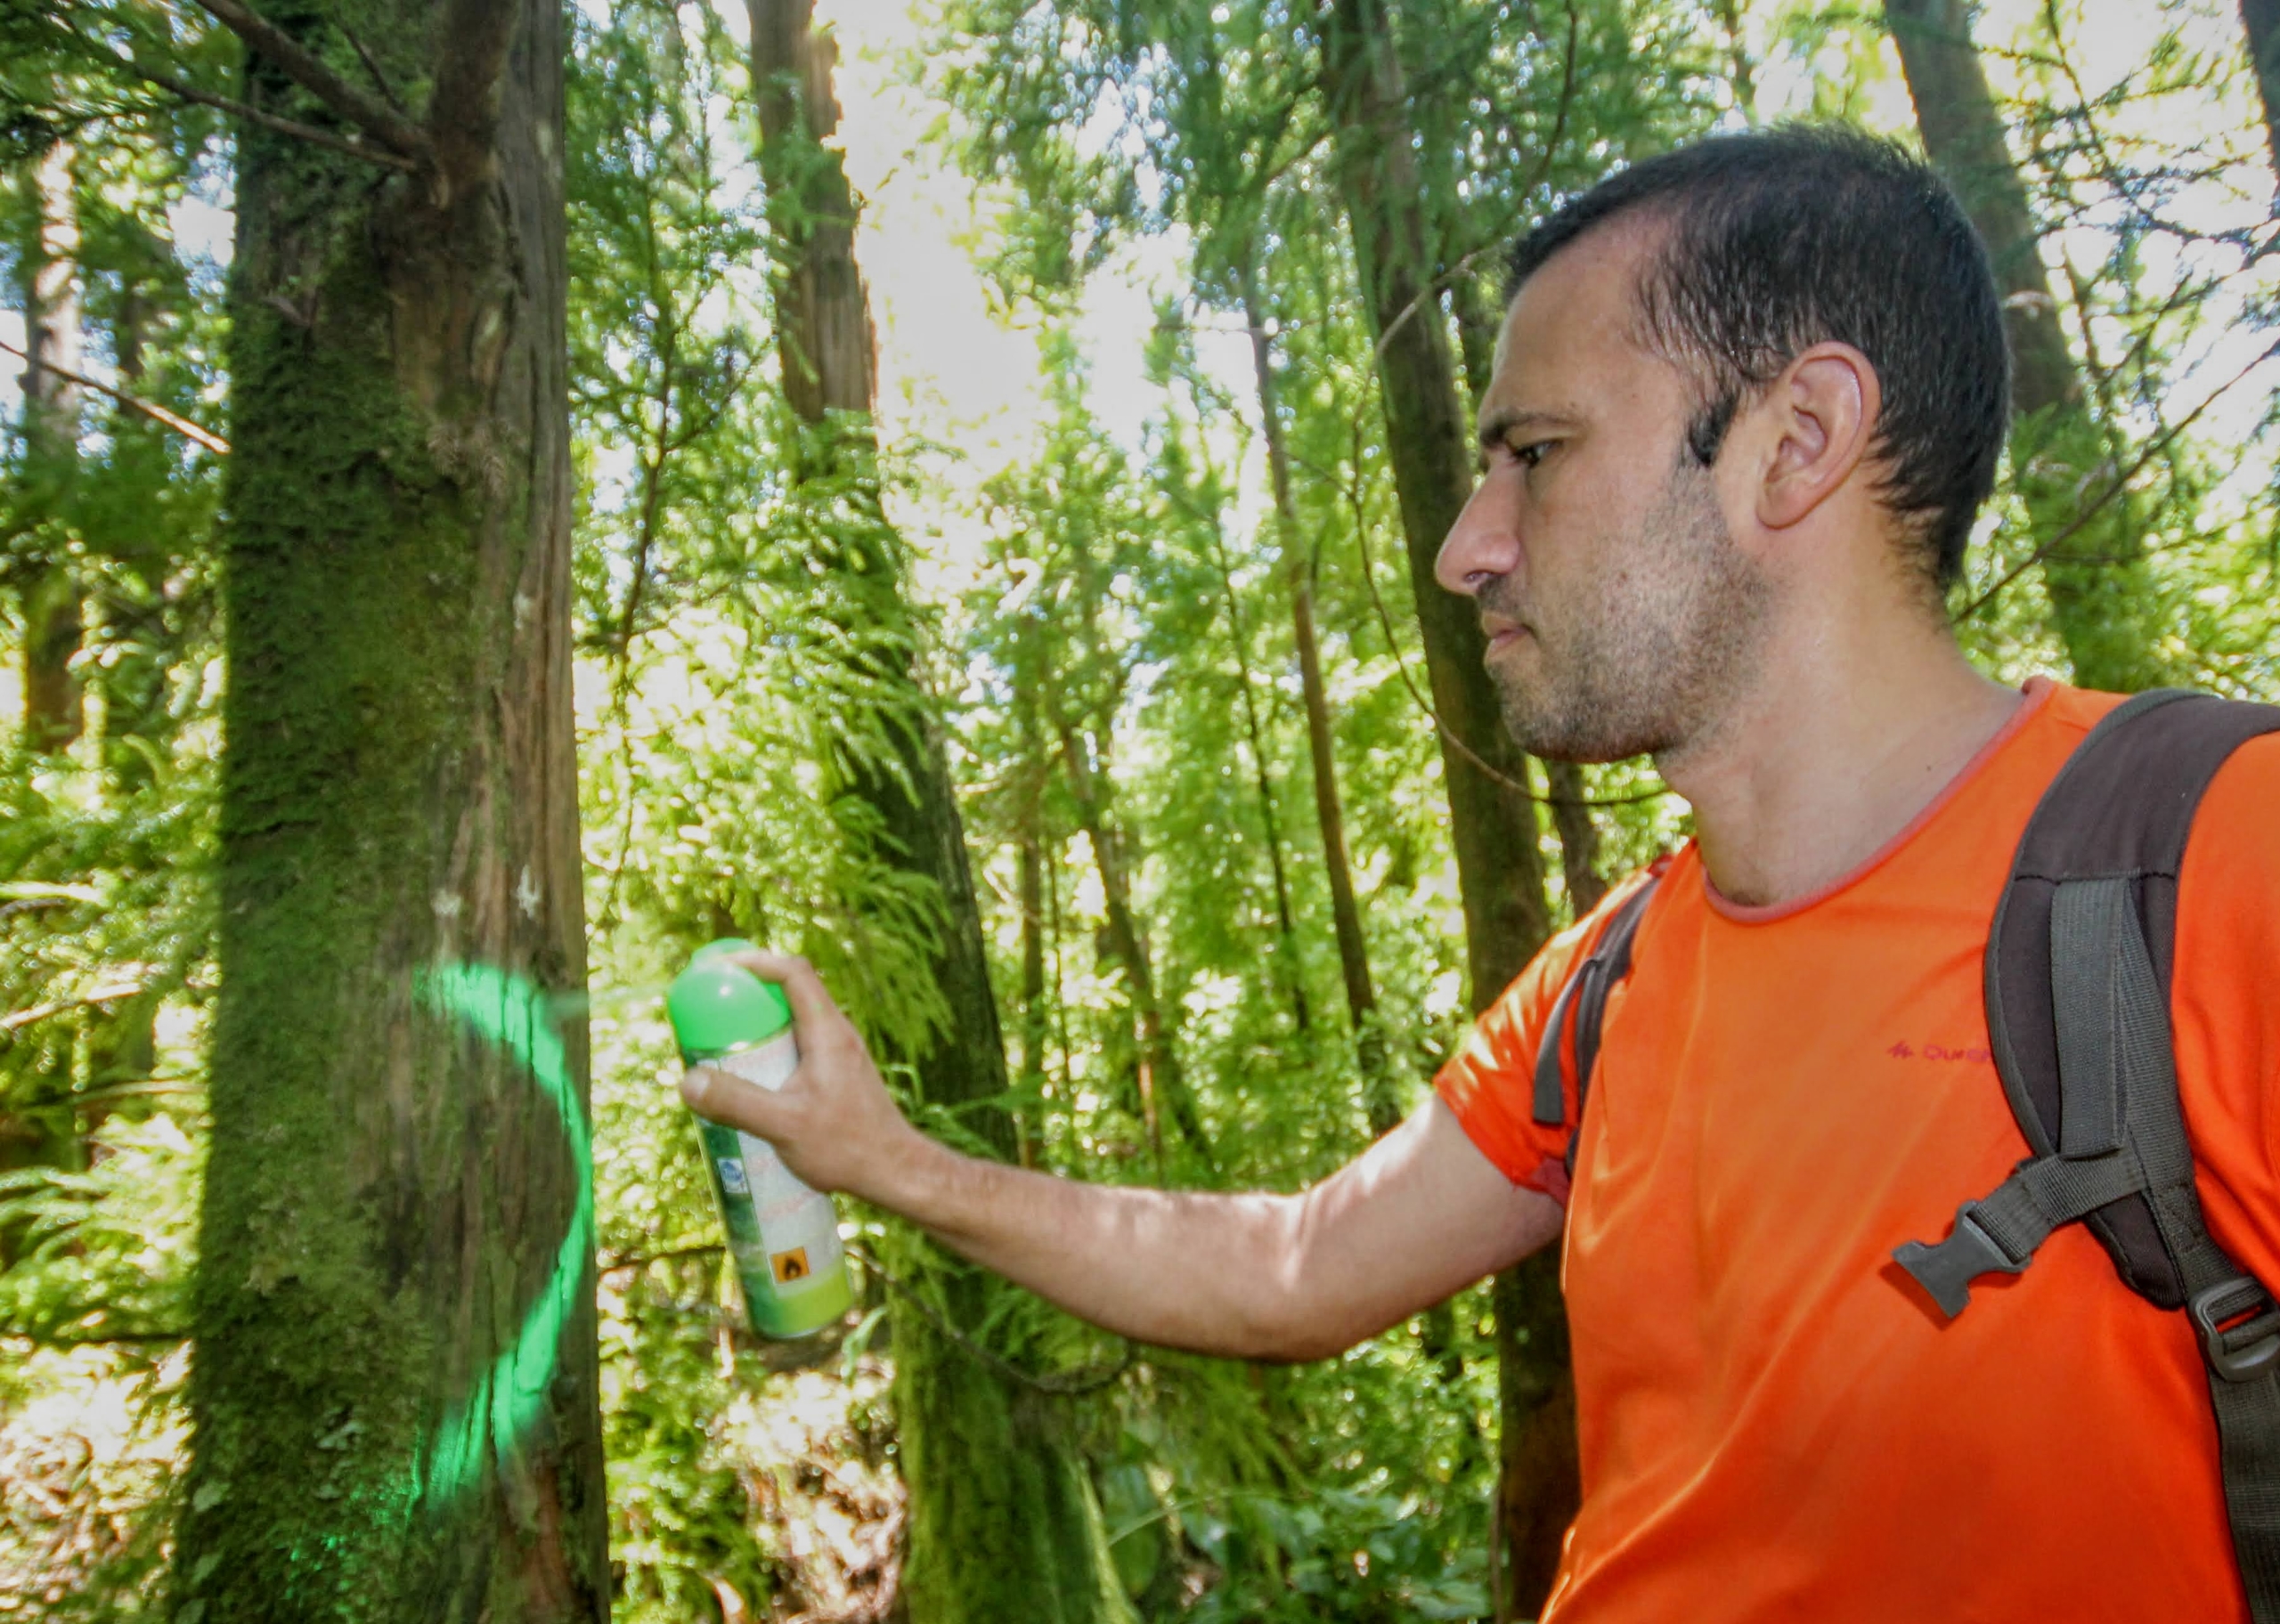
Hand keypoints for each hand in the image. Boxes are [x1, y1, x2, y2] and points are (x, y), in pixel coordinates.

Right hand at [678, 951, 935, 1206]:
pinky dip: (771, 1050)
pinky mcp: (837, 1075)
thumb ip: (736, 1102)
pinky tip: (750, 1082)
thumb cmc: (848, 1147)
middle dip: (747, 994)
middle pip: (790, 992)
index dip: (755, 960)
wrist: (894, 1172)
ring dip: (758, 1026)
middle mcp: (837, 1033)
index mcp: (828, 1031)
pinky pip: (798, 1047)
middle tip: (707, 1008)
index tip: (717, 967)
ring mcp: (839, 1054)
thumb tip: (687, 1081)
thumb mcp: (784, 1125)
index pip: (793, 972)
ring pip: (793, 1023)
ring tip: (719, 1046)